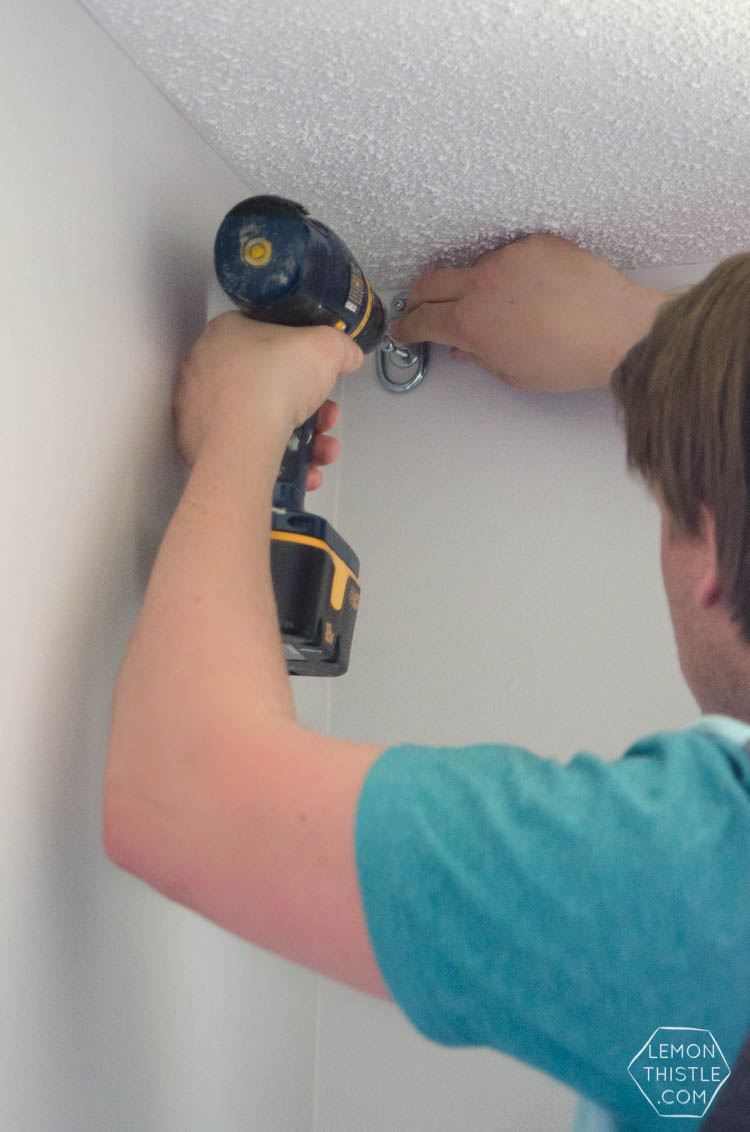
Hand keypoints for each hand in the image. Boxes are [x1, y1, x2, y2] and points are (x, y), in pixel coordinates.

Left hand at [173, 312, 362, 470]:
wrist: (242, 440)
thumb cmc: (274, 382)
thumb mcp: (324, 347)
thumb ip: (340, 347)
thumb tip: (347, 354)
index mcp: (225, 334)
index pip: (266, 339)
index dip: (302, 360)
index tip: (322, 378)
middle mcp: (207, 370)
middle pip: (270, 387)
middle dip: (310, 408)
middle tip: (327, 419)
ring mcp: (201, 412)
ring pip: (262, 423)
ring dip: (304, 440)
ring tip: (323, 451)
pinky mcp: (203, 449)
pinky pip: (248, 452)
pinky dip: (281, 464)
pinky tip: (305, 472)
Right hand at [390, 234, 670, 391]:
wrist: (617, 331)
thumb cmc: (569, 359)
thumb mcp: (512, 373)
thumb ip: (479, 356)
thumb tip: (464, 346)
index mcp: (471, 322)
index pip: (422, 320)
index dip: (407, 326)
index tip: (403, 329)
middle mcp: (482, 284)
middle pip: (430, 282)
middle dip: (418, 297)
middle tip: (420, 309)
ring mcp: (509, 258)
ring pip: (473, 268)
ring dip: (471, 285)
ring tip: (496, 305)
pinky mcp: (536, 243)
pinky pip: (510, 255)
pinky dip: (510, 273)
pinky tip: (531, 290)